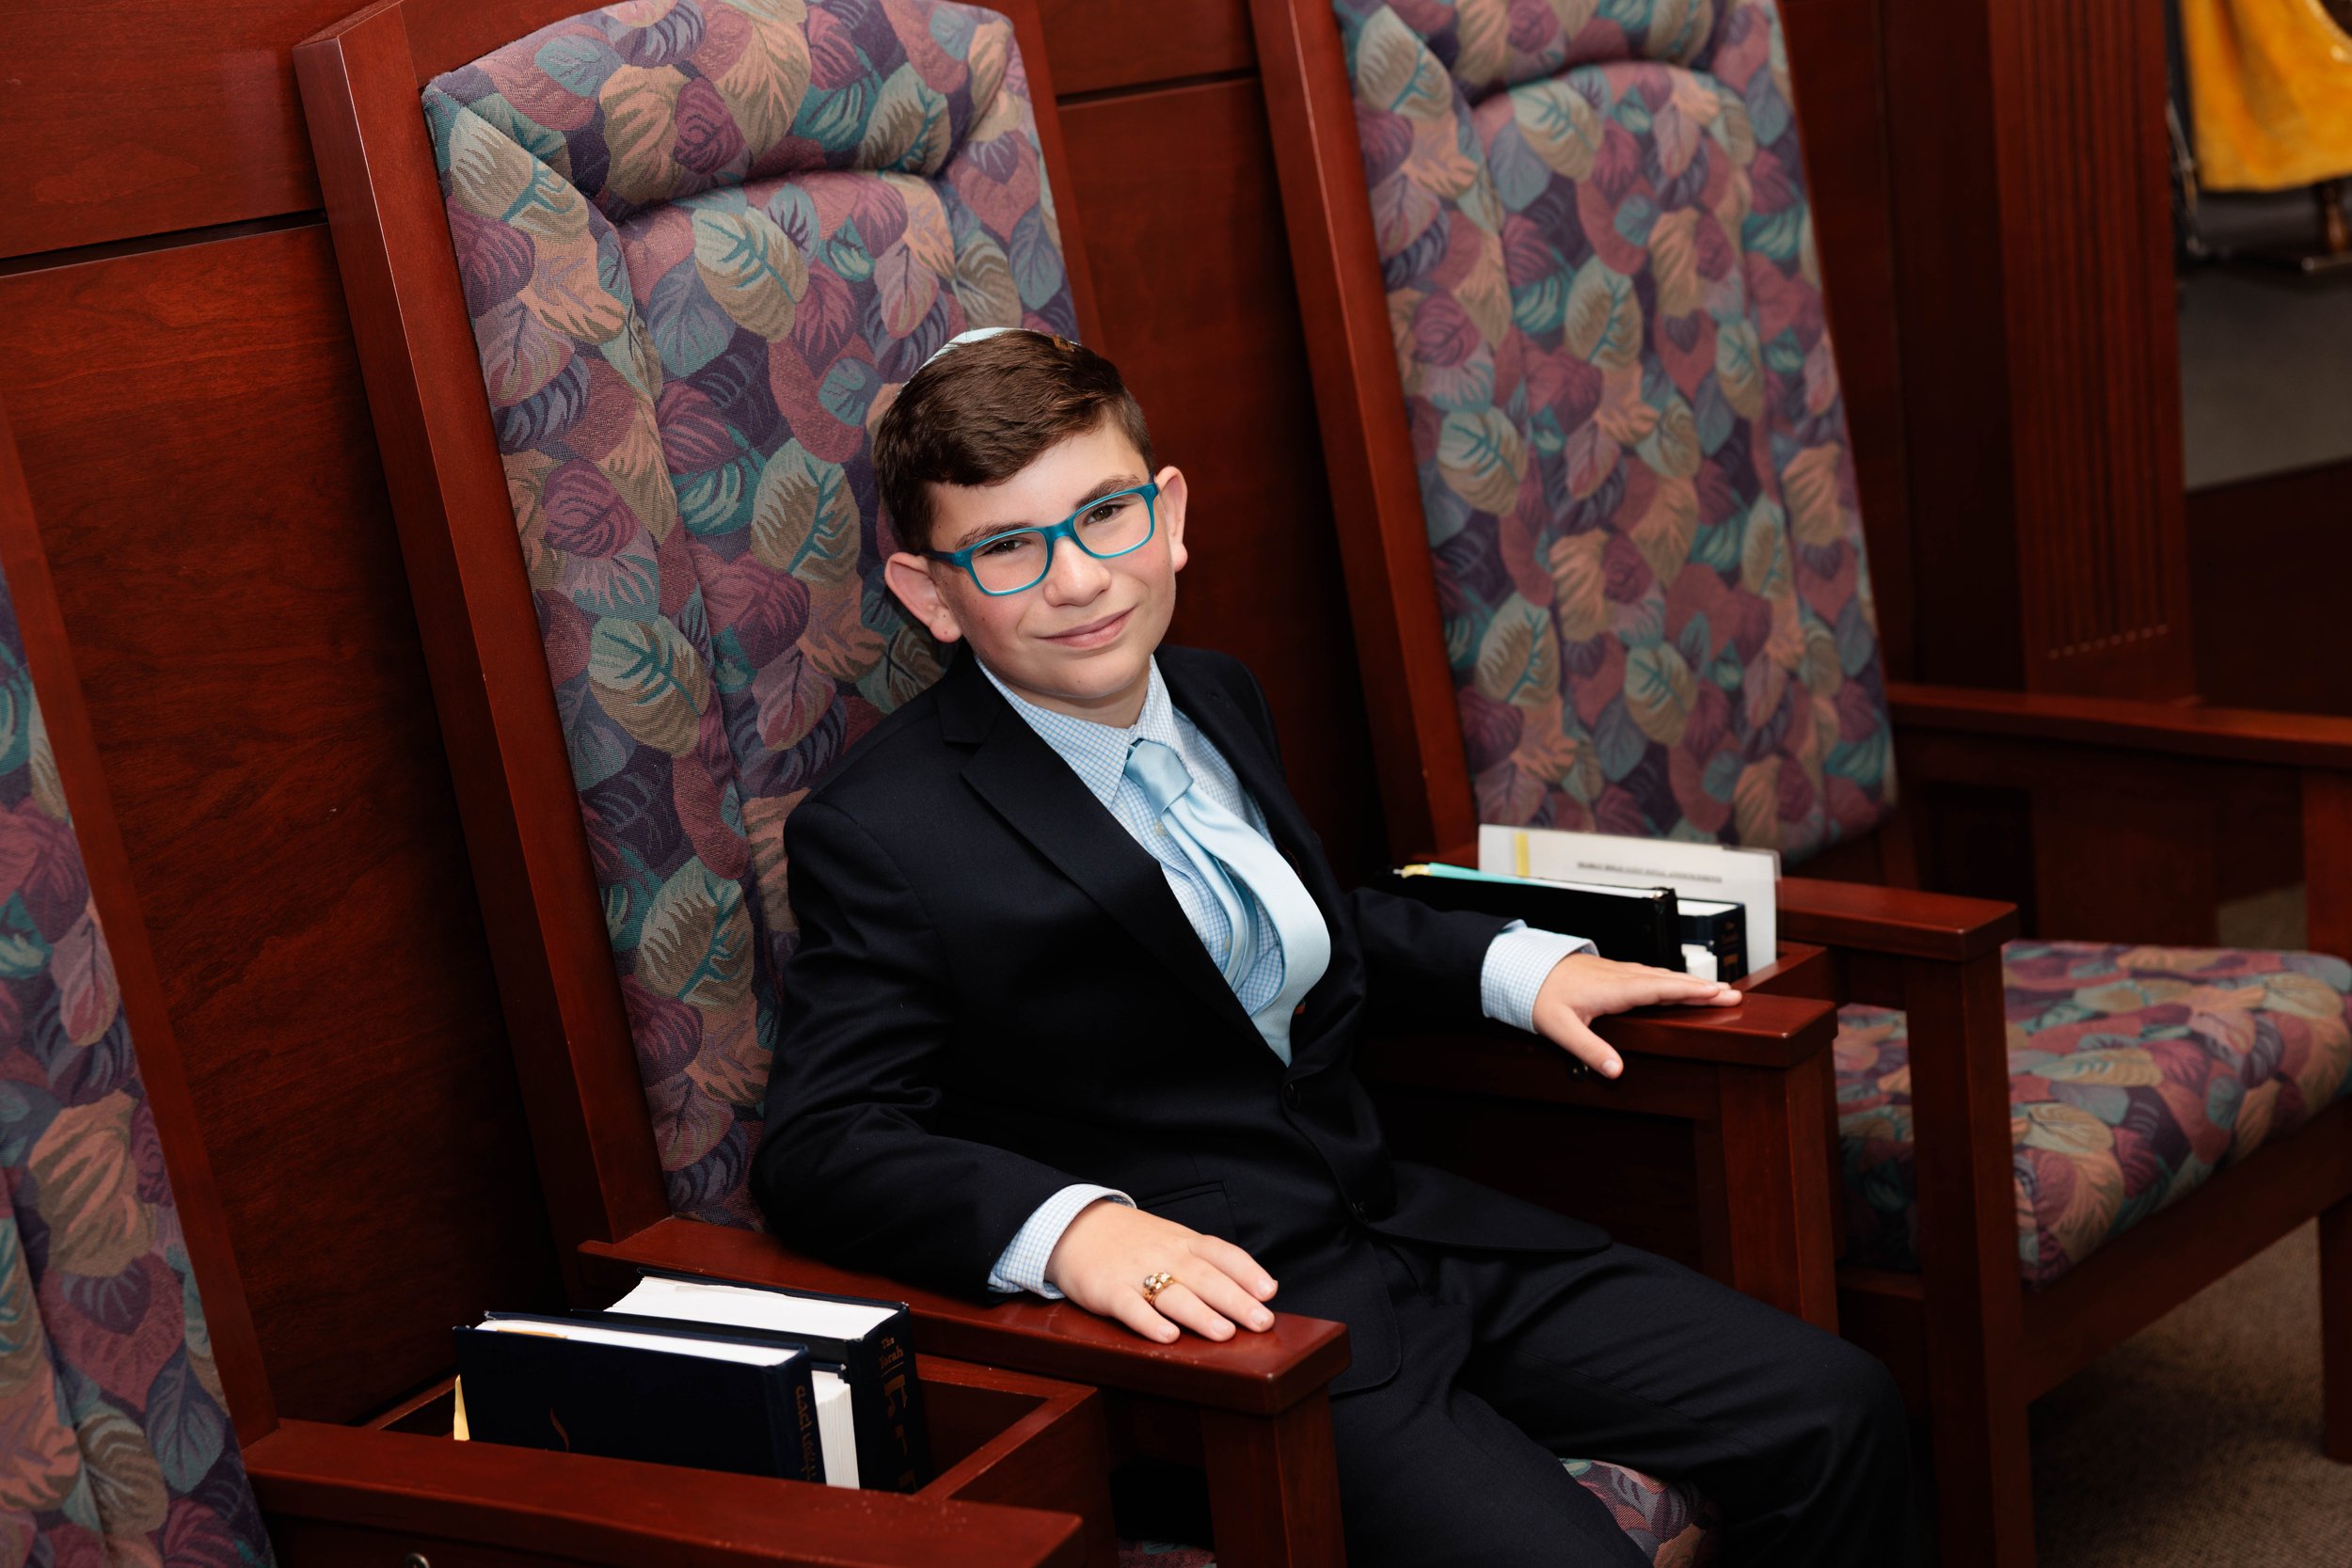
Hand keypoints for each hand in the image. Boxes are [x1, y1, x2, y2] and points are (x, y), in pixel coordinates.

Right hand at [1043, 1199, 1278, 1343]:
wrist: (1075, 1226)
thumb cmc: (1135, 1242)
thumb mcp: (1174, 1241)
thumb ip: (1212, 1263)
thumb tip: (1262, 1289)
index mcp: (1184, 1242)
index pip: (1222, 1253)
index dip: (1247, 1272)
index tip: (1269, 1292)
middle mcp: (1165, 1255)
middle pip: (1205, 1277)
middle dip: (1236, 1300)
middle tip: (1261, 1322)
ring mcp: (1135, 1272)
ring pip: (1173, 1293)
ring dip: (1200, 1314)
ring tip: (1224, 1333)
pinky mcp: (1108, 1290)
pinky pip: (1130, 1307)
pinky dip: (1149, 1322)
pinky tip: (1167, 1337)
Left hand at [1531, 953, 1742, 1078]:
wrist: (1522, 968)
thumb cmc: (1539, 996)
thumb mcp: (1561, 1028)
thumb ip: (1589, 1050)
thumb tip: (1615, 1072)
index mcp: (1614, 988)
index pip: (1660, 989)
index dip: (1690, 992)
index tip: (1719, 994)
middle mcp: (1621, 976)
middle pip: (1669, 981)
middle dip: (1703, 987)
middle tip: (1735, 994)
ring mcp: (1618, 972)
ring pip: (1661, 976)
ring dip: (1689, 982)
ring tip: (1717, 990)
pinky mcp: (1613, 973)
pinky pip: (1650, 975)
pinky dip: (1671, 980)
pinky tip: (1677, 984)